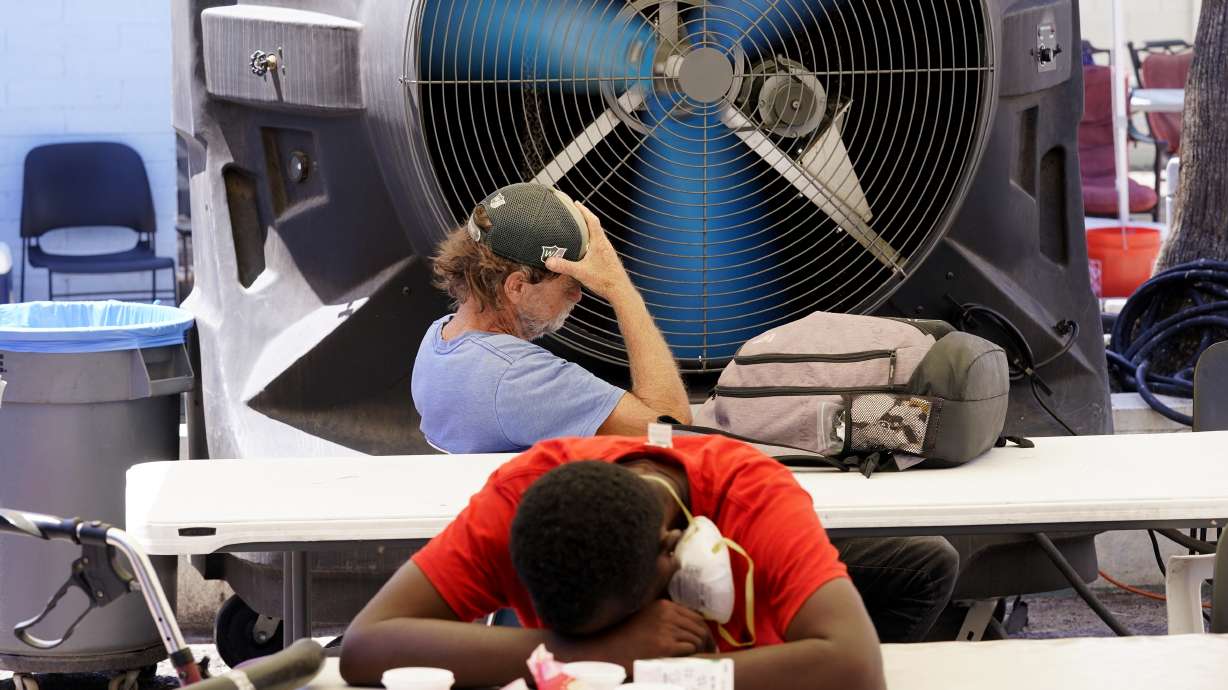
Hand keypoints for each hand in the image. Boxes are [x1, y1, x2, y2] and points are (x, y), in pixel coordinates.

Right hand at [544, 202, 635, 300]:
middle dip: (585, 217)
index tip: (576, 203)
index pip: (592, 220)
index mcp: (599, 242)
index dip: (584, 210)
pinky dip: (592, 239)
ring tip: (579, 227)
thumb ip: (564, 266)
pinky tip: (586, 247)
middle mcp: (605, 244)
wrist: (620, 291)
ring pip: (598, 235)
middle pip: (596, 225)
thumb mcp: (580, 272)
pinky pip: (599, 244)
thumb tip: (548, 261)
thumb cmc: (604, 280)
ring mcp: (608, 251)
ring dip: (589, 228)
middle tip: (575, 212)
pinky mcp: (608, 258)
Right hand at [559, 600, 715, 671]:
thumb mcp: (645, 618)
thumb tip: (687, 625)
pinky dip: (696, 655)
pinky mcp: (665, 646)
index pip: (693, 615)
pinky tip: (695, 661)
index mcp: (662, 605)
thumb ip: (663, 617)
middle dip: (707, 640)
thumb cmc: (626, 637)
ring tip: (705, 658)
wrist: (608, 651)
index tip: (706, 640)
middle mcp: (666, 614)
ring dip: (704, 649)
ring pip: (697, 637)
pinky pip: (690, 648)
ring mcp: (665, 629)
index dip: (703, 629)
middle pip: (699, 625)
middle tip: (711, 652)